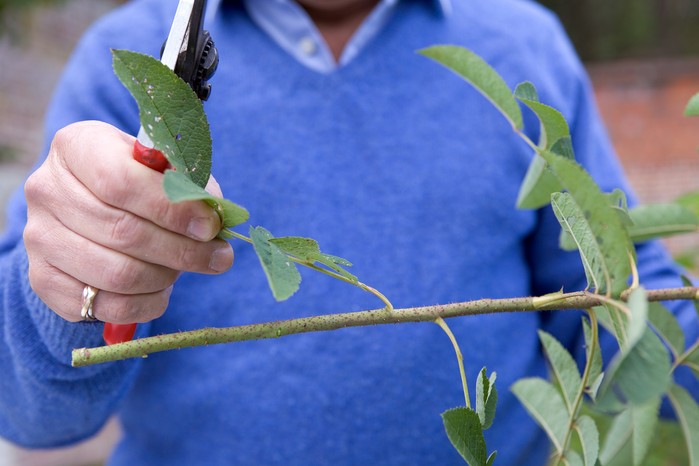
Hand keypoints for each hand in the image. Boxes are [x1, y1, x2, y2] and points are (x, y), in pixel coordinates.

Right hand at [23, 121, 232, 322]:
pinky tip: (162, 290)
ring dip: (165, 277)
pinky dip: (145, 304)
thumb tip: (213, 217)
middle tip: (219, 257)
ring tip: (186, 268)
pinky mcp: (43, 279)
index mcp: (76, 147)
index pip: (121, 181)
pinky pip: (105, 306)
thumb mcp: (165, 169)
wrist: (96, 209)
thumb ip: (190, 186)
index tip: (210, 226)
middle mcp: (47, 189)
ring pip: (116, 274)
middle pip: (122, 232)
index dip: (171, 209)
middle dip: (182, 250)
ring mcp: (39, 237)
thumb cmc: (142, 183)